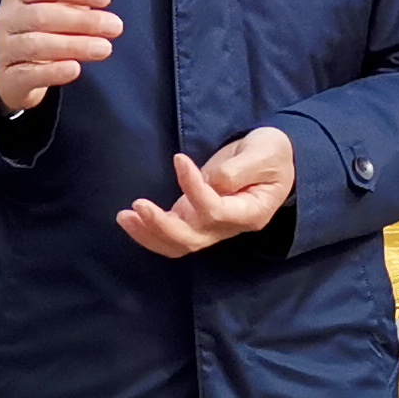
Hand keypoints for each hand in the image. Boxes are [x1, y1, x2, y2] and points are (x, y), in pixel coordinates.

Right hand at [0, 0, 128, 113]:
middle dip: (82, 21)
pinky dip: (52, 72)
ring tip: (105, 48)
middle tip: (116, 26)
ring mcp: (3, 49)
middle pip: (41, 16)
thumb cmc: (47, 24)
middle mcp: (6, 17)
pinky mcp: (7, 78)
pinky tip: (76, 69)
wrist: (16, 69)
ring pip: (35, 45)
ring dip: (73, 46)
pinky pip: (27, 74)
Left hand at [119, 128, 294, 257]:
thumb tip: (212, 183)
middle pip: (190, 239)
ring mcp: (209, 227)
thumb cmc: (272, 154)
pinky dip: (148, 231)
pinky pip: (170, 235)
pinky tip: (128, 219)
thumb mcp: (265, 153)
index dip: (193, 188)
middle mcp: (227, 227)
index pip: (214, 211)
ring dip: (148, 234)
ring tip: (125, 216)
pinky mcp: (195, 219)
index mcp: (249, 213)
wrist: (273, 161)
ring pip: (176, 244)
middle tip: (138, 205)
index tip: (179, 159)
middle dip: (161, 226)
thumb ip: (241, 169)